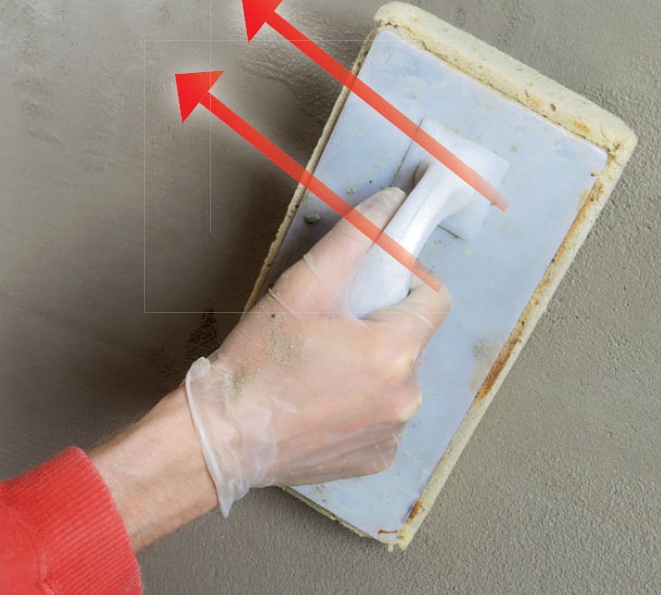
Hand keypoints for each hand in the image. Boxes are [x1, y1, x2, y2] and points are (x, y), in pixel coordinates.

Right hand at [185, 188, 450, 515]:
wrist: (222, 438)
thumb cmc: (259, 361)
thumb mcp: (305, 287)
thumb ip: (354, 237)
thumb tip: (392, 202)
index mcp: (396, 352)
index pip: (437, 299)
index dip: (408, 285)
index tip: (374, 289)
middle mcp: (407, 397)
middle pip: (414, 340)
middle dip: (384, 327)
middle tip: (335, 329)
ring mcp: (393, 433)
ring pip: (400, 379)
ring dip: (375, 367)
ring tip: (325, 368)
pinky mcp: (376, 458)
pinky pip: (385, 417)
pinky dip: (365, 405)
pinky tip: (325, 402)